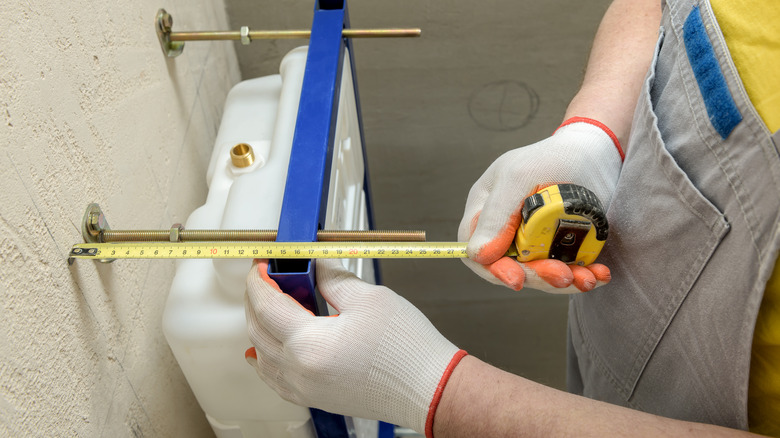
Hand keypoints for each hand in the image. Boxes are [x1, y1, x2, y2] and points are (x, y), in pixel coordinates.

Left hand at [244, 258, 466, 435]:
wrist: (429, 389)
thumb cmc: (407, 350)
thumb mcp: (368, 298)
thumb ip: (332, 277)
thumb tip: (314, 263)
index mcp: (309, 344)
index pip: (266, 305)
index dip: (259, 279)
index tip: (261, 263)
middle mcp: (300, 371)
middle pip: (258, 329)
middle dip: (257, 298)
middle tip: (269, 276)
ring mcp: (306, 389)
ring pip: (262, 355)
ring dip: (260, 326)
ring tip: (274, 304)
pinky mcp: (316, 398)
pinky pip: (276, 378)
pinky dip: (266, 358)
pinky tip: (266, 351)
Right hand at [458, 118, 622, 292]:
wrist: (599, 152)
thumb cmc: (554, 156)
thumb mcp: (519, 177)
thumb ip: (495, 215)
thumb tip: (478, 255)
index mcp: (486, 209)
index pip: (477, 251)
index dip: (494, 270)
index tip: (517, 279)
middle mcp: (506, 228)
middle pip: (511, 267)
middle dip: (538, 276)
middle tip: (564, 275)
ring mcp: (534, 239)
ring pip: (541, 273)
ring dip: (565, 281)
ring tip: (588, 278)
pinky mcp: (560, 245)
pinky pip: (565, 269)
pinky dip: (583, 275)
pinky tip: (598, 274)